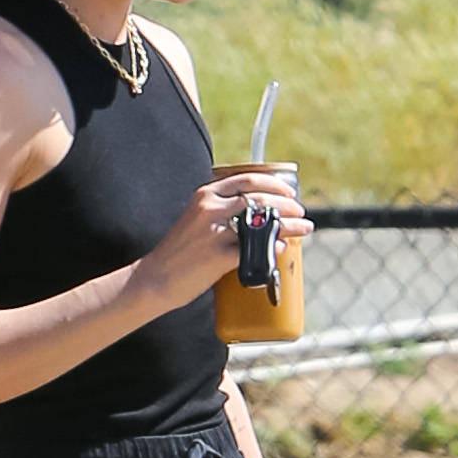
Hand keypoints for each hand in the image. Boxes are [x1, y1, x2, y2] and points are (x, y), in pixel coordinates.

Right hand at [133, 171, 311, 310]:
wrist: (155, 278)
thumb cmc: (178, 252)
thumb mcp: (195, 219)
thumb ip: (220, 212)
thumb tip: (258, 217)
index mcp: (205, 195)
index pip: (247, 179)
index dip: (273, 184)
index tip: (289, 192)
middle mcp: (210, 208)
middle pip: (260, 199)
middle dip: (287, 205)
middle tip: (300, 213)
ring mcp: (214, 232)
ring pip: (262, 223)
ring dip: (289, 225)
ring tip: (302, 229)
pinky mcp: (218, 257)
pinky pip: (255, 250)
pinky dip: (273, 248)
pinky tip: (280, 249)